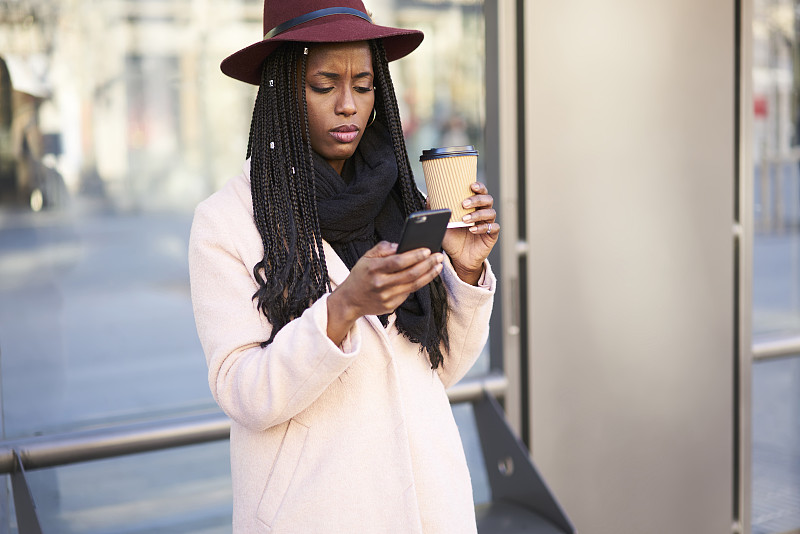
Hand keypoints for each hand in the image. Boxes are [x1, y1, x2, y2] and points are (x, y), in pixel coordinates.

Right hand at [326, 241, 443, 343]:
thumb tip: (401, 245)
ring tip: (438, 266)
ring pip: (413, 285)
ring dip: (429, 275)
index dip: (414, 256)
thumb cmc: (360, 275)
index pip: (398, 262)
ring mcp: (386, 297)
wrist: (349, 301)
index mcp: (373, 269)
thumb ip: (383, 248)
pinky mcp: (390, 306)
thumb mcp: (366, 257)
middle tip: (438, 256)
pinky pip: (408, 293)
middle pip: (410, 274)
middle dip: (427, 264)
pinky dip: (419, 284)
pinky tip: (426, 276)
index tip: (427, 250)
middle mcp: (380, 284)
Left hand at [441, 181, 498, 284]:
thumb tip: (429, 197)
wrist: (458, 258)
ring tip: (465, 219)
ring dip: (477, 214)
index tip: (471, 185)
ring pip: (490, 213)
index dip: (479, 187)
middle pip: (487, 200)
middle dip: (477, 199)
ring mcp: (488, 223)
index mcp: (474, 206)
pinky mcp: (491, 235)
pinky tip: (472, 230)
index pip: (481, 192)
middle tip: (464, 204)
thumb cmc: (452, 238)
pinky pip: (493, 228)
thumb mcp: (442, 224)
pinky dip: (483, 228)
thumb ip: (437, 211)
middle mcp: (483, 212)